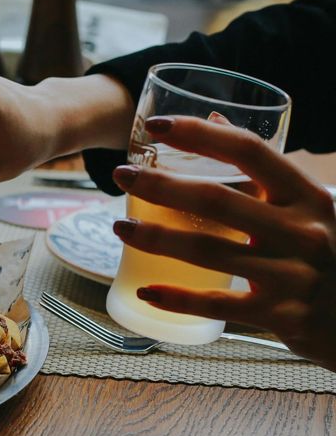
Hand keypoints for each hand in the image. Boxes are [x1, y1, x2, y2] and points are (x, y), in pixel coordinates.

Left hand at [111, 116, 335, 368]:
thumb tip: (214, 120)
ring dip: (155, 238)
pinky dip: (176, 297)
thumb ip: (266, 169)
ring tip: (120, 226)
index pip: (250, 152)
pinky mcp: (282, 315)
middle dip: (160, 185)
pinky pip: (217, 305)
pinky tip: (145, 288)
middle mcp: (303, 231)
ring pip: (208, 251)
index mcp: (309, 195)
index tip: (155, 127)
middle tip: (122, 176)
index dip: (199, 135)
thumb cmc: (331, 252)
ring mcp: (293, 275)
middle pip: (217, 200)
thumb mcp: (311, 204)